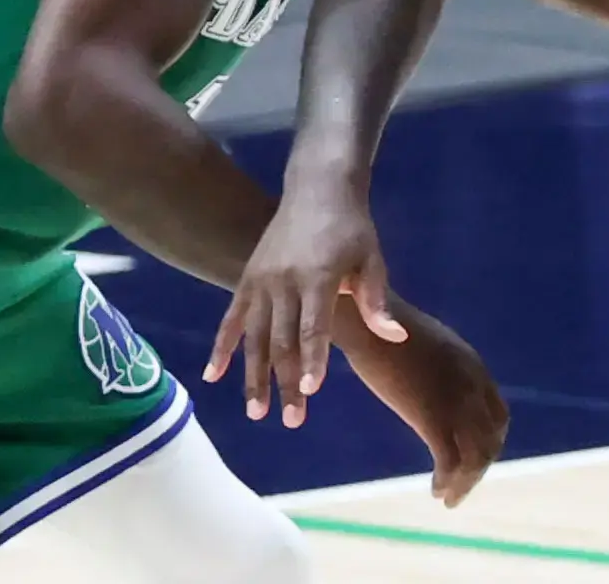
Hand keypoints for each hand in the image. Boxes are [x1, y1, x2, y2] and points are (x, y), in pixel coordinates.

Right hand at [204, 180, 404, 426]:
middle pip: (283, 340)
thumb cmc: (352, 228)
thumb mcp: (372, 259)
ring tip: (256, 412)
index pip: (314, 326)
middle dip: (287, 382)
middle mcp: (283, 280)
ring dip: (253, 375)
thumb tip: (395, 337)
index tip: (311, 391)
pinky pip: (231, 318)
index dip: (313, 359)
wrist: (318, 188)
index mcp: (317, 275)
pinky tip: (213, 376)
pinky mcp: (246, 278)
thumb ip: (377, 301)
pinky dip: (221, 347)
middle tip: (292, 421)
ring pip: (253, 336)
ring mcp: (260, 280)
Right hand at [345, 306, 509, 506]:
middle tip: (460, 488)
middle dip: (479, 469)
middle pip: (491, 439)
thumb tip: (437, 388)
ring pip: (475, 455)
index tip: (472, 460)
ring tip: (448, 497)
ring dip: (465, 483)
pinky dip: (447, 481)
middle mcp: (472, 385)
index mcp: (473, 367)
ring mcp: (454, 400)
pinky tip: (436, 490)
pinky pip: (448, 459)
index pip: (498, 416)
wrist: (366, 319)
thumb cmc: (385, 329)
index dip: (490, 443)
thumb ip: (442, 369)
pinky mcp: (429, 414)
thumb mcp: (428, 347)